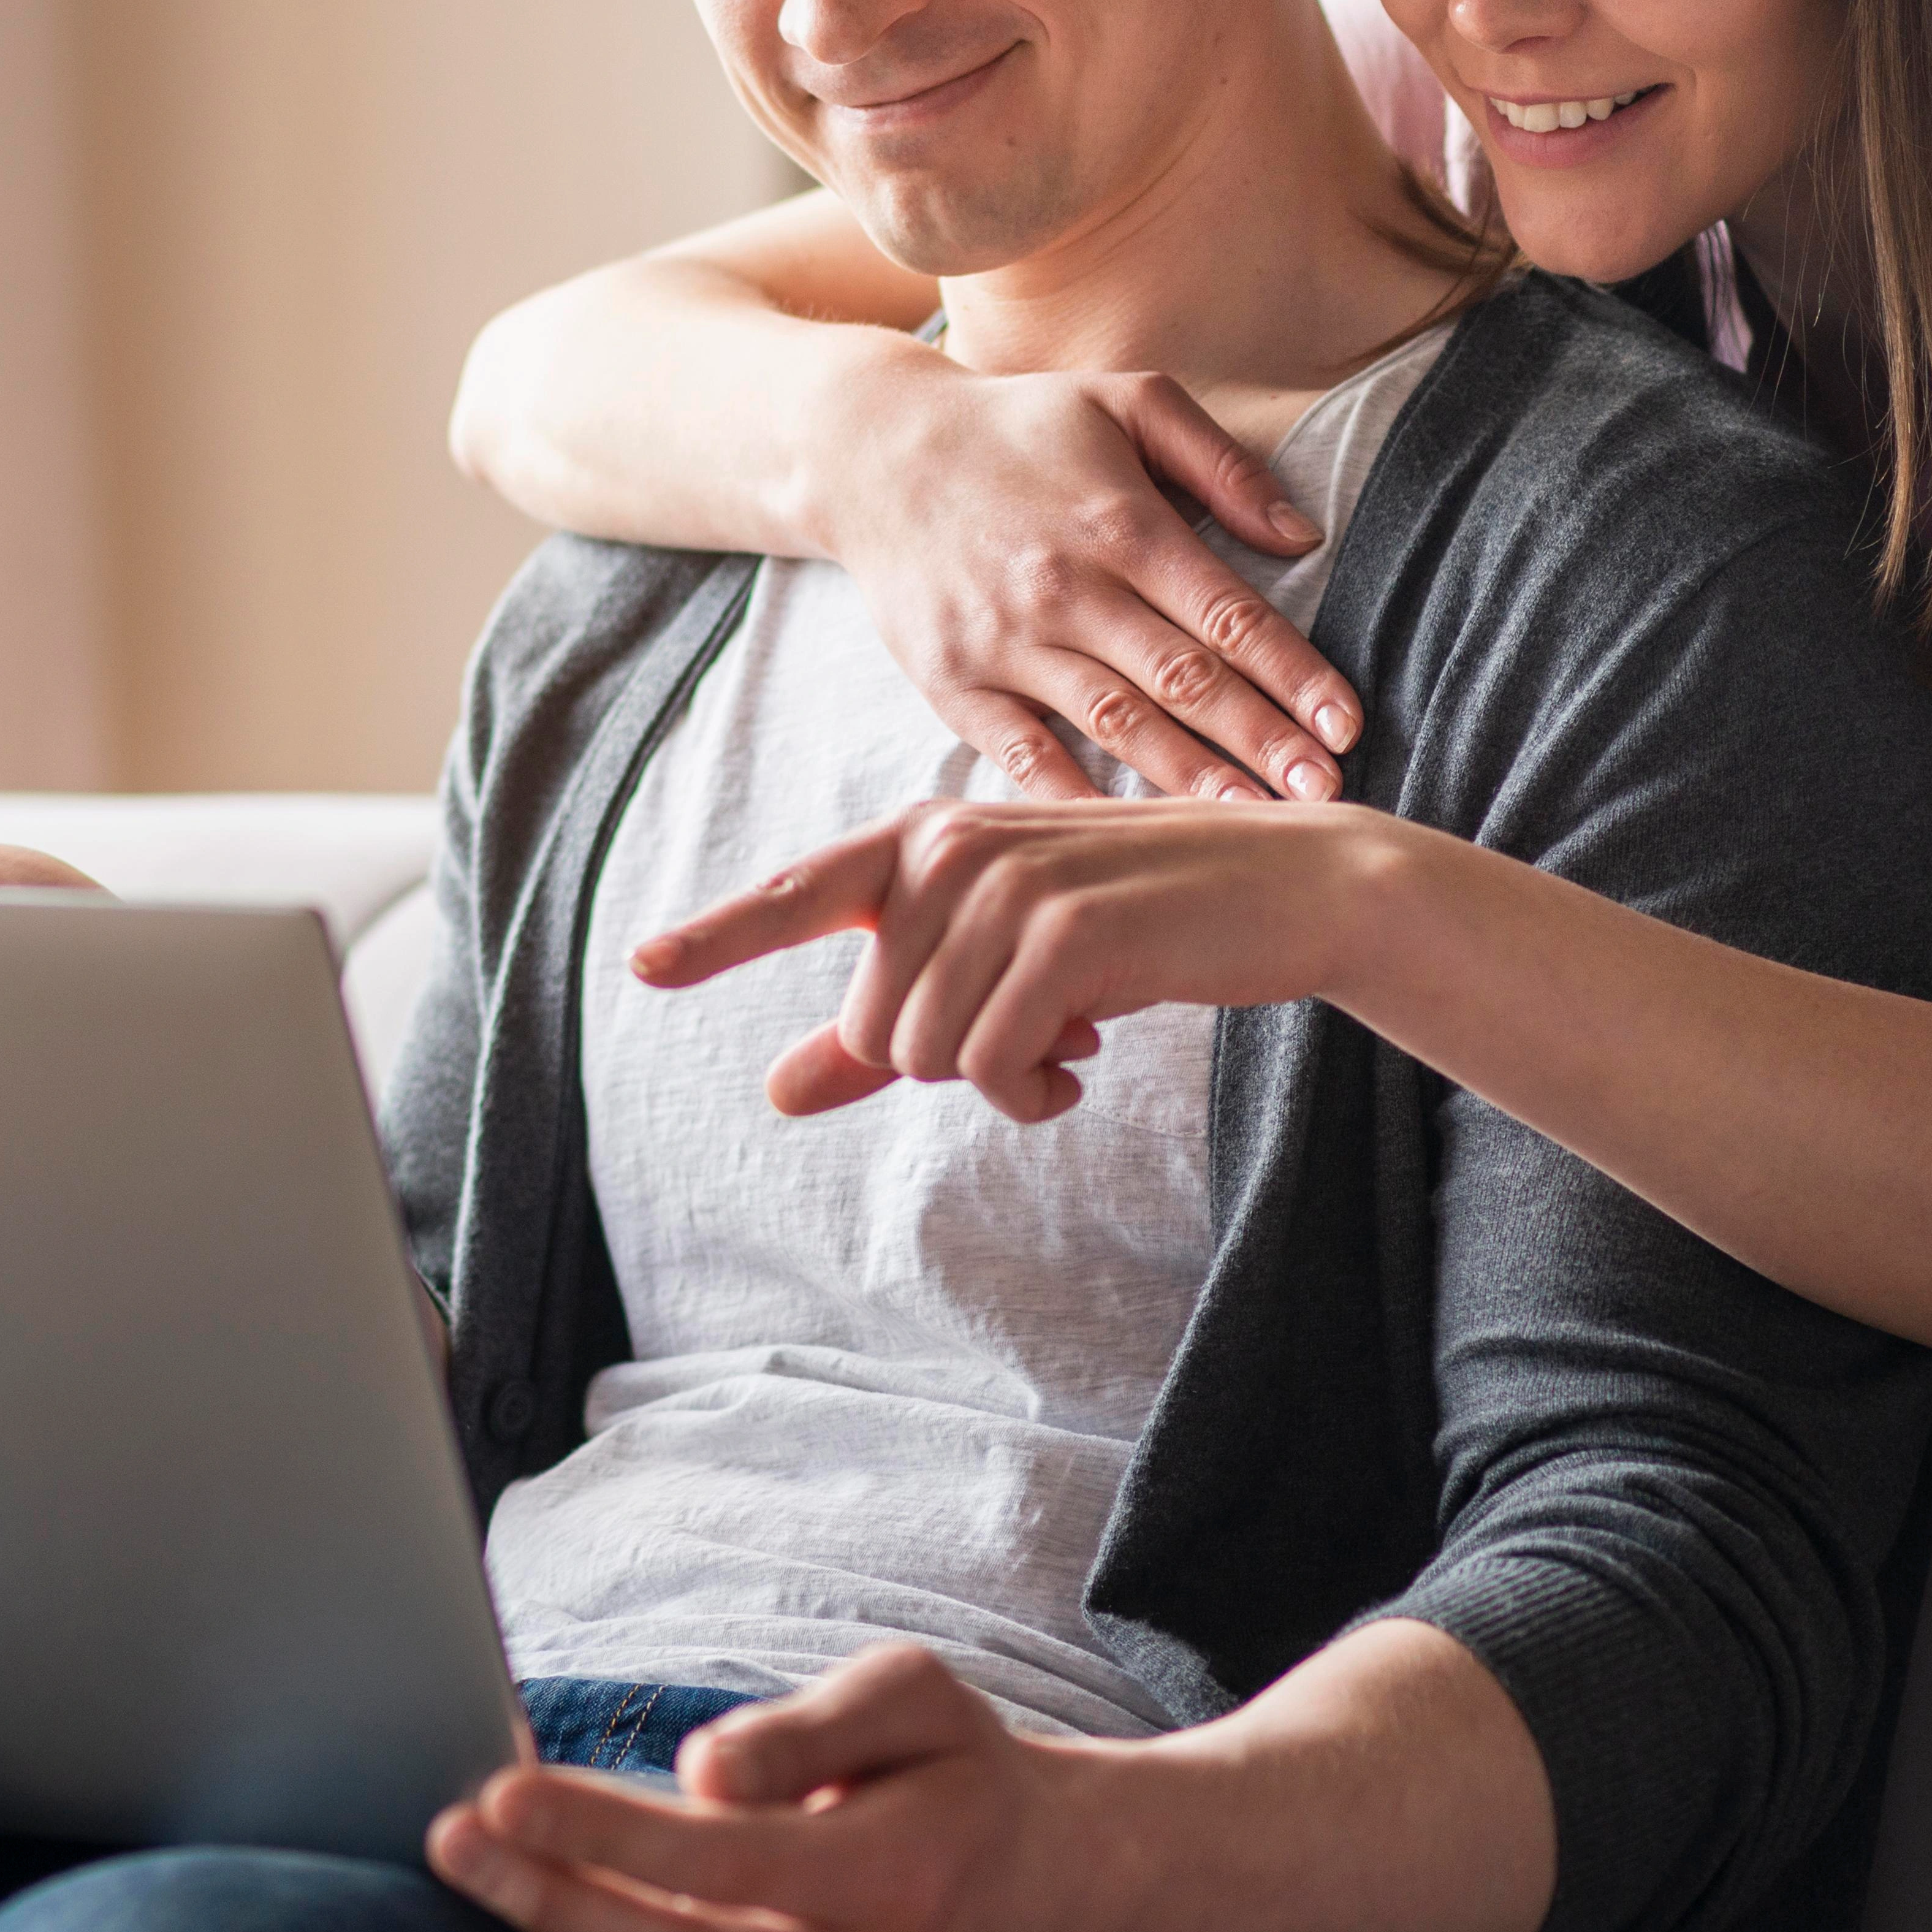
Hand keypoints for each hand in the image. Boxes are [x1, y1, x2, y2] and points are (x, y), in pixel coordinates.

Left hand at [427, 1645, 1107, 1931]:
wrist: (1033, 1892)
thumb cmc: (952, 1773)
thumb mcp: (913, 1698)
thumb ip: (809, 1724)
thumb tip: (702, 1770)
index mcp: (905, 1878)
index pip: (728, 1862)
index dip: (604, 1831)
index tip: (504, 1790)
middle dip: (552, 1903)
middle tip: (455, 1839)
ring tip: (494, 1881)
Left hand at [636, 798, 1393, 1118]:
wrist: (1287, 889)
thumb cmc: (1137, 927)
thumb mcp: (1005, 970)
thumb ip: (886, 1030)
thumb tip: (777, 1088)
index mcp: (927, 842)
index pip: (801, 892)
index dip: (719, 934)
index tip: (644, 966)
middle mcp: (951, 850)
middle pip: (876, 1024)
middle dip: (945, 1061)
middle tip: (1032, 1033)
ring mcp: (1007, 886)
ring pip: (928, 1053)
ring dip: (999, 1078)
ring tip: (1067, 1039)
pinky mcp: (1065, 935)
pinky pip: (994, 1064)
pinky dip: (1034, 1089)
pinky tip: (1086, 1057)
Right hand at [823, 361, 1362, 807]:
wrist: (870, 451)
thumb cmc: (1017, 426)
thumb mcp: (1125, 402)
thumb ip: (1220, 463)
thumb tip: (1305, 533)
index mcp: (1119, 523)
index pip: (1228, 612)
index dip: (1294, 673)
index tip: (1348, 725)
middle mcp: (1065, 589)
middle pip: (1184, 681)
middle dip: (1264, 743)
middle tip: (1328, 795)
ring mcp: (1005, 643)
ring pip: (1116, 727)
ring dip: (1192, 781)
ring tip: (1258, 823)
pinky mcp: (954, 685)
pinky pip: (1023, 757)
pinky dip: (1076, 799)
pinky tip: (1130, 839)